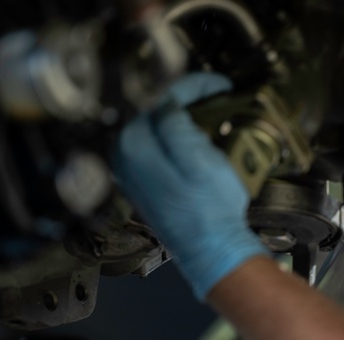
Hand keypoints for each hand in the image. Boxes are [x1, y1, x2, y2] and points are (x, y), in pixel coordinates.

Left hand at [113, 72, 267, 299]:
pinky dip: (176, 139)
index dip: (194, 85)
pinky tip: (197, 143)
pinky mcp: (141, 184)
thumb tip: (169, 101)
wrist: (211, 250)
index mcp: (134, 145)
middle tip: (216, 99)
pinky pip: (155, 148)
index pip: (161, 96)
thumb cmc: (209, 212)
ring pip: (154, 128)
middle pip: (154, 110)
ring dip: (181, 119)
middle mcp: (124, 157)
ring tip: (210, 118)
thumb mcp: (200, 160)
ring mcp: (130, 172)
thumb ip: (177, 124)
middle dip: (186, 100)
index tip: (219, 85)